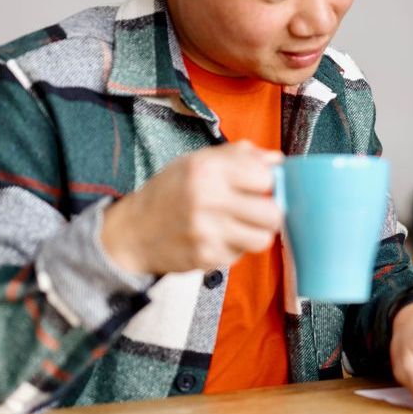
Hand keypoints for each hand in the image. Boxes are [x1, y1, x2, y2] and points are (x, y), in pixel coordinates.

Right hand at [100, 141, 283, 274]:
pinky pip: (241, 255)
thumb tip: (278, 161)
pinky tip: (218, 238)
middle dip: (269, 212)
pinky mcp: (205, 257)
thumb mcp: (199, 161)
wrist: (134, 230)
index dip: (267, 182)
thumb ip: (240, 156)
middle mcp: (207, 199)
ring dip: (256, 233)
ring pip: (262, 239)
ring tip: (239, 225)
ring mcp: (206, 231)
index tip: (258, 185)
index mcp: (207, 168)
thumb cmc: (172, 191)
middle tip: (257, 209)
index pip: (266, 178)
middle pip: (272, 214)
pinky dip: (235, 248)